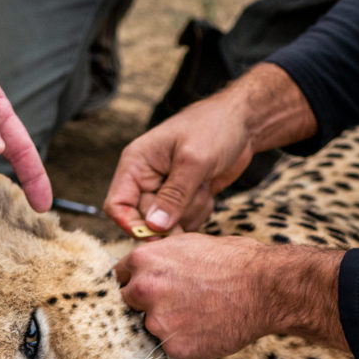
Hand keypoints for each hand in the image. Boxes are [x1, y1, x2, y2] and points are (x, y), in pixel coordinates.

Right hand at [104, 94, 254, 234]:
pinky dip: (200, 211)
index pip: (117, 205)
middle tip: (196, 194)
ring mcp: (165, 190)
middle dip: (173, 216)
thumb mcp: (194, 160)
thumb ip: (174, 195)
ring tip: (203, 184)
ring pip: (168, 224)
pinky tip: (208, 189)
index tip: (157, 235)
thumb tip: (155, 227)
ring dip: (190, 212)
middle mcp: (145, 179)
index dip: (131, 225)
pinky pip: (185, 221)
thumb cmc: (214, 127)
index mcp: (136, 164)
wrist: (241, 122)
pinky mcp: (183, 198)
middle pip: (146, 220)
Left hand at [114, 234, 272, 358]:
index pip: (120, 276)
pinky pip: (171, 346)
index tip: (147, 288)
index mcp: (144, 260)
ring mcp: (158, 320)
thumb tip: (149, 266)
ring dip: (168, 324)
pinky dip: (185, 341)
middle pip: (128, 303)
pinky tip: (206, 328)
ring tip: (199, 313)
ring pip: (151, 326)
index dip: (135, 281)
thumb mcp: (189, 244)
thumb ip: (161, 257)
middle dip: (146, 303)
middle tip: (177, 301)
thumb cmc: (235, 262)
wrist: (265, 287)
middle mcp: (144, 289)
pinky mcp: (174, 346)